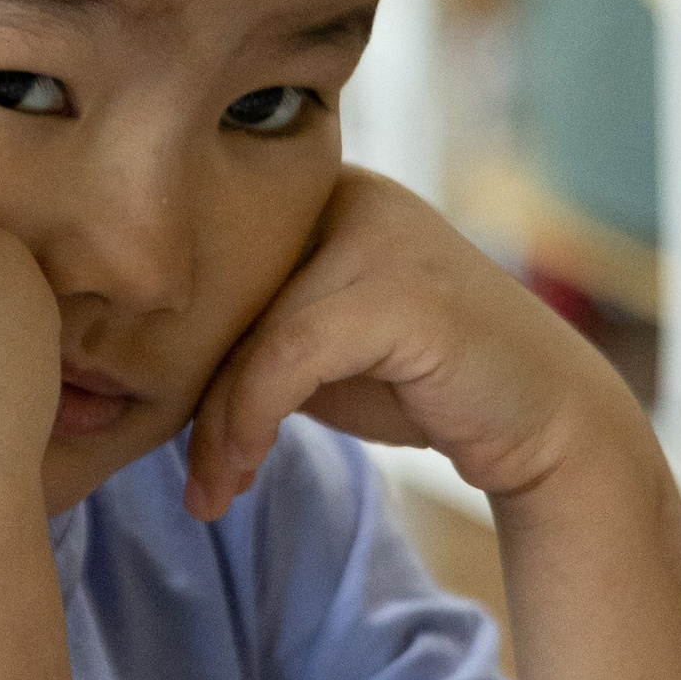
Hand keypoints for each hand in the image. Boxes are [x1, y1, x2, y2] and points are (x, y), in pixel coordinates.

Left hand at [184, 170, 640, 522]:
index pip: (215, 259)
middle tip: (183, 477)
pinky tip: (235, 475)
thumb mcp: (317, 350)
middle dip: (190, 391)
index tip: (151, 425)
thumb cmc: (425, 386)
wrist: (548, 425)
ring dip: (215, 426)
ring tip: (208, 491)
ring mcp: (381, 232)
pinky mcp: (400, 290)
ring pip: (250, 331)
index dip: (175, 344)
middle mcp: (352, 191)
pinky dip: (248, 423)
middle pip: (225, 291)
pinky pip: (286, 356)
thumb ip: (249, 333)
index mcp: (325, 187)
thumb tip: (132, 364)